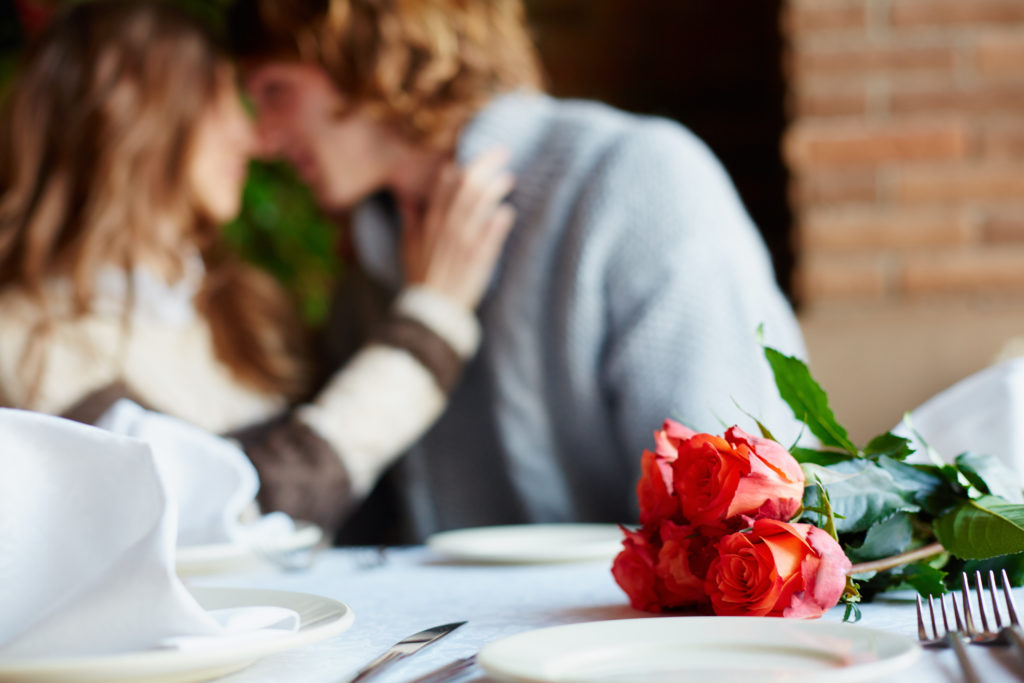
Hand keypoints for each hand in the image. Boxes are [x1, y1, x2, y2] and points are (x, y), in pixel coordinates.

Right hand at [400, 148, 515, 310]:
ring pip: (481, 204)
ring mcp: (464, 242)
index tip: (472, 159)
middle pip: (468, 186)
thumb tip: (406, 197)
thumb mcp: (409, 247)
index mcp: (430, 222)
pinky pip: (492, 234)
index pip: (444, 184)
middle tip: (503, 152)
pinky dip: (501, 220)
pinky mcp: (480, 258)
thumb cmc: (421, 279)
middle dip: (486, 165)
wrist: (432, 312)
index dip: (460, 166)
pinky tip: (508, 211)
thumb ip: (410, 219)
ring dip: (497, 187)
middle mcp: (447, 227)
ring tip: (509, 179)